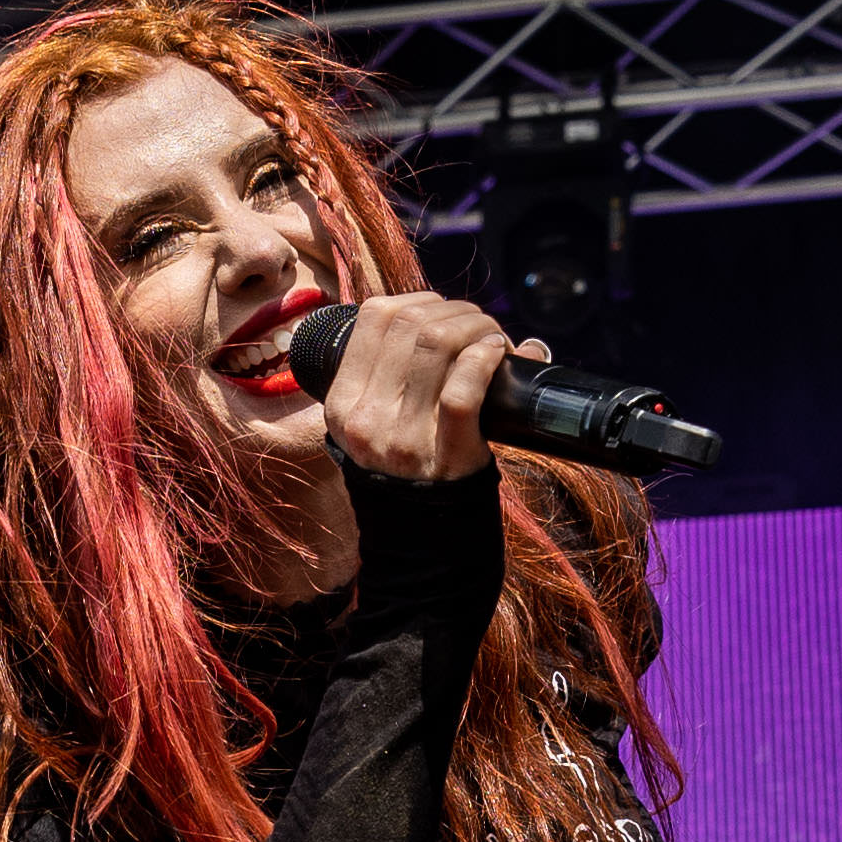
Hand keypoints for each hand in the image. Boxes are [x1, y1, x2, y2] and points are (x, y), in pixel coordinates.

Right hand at [323, 291, 537, 482]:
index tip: (446, 315)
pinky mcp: (443, 454)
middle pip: (412, 324)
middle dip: (457, 312)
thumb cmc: (411, 469)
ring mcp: (402, 439)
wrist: (424, 539)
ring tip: (493, 340)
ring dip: (477, 327)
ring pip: (437, 344)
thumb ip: (401, 371)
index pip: (376, 317)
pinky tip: (499, 354)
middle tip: (481, 329)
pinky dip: (486, 359)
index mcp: (342, 403)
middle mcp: (364, 419)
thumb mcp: (379, 422)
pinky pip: (464, 388)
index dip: (420, 301)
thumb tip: (468, 321)